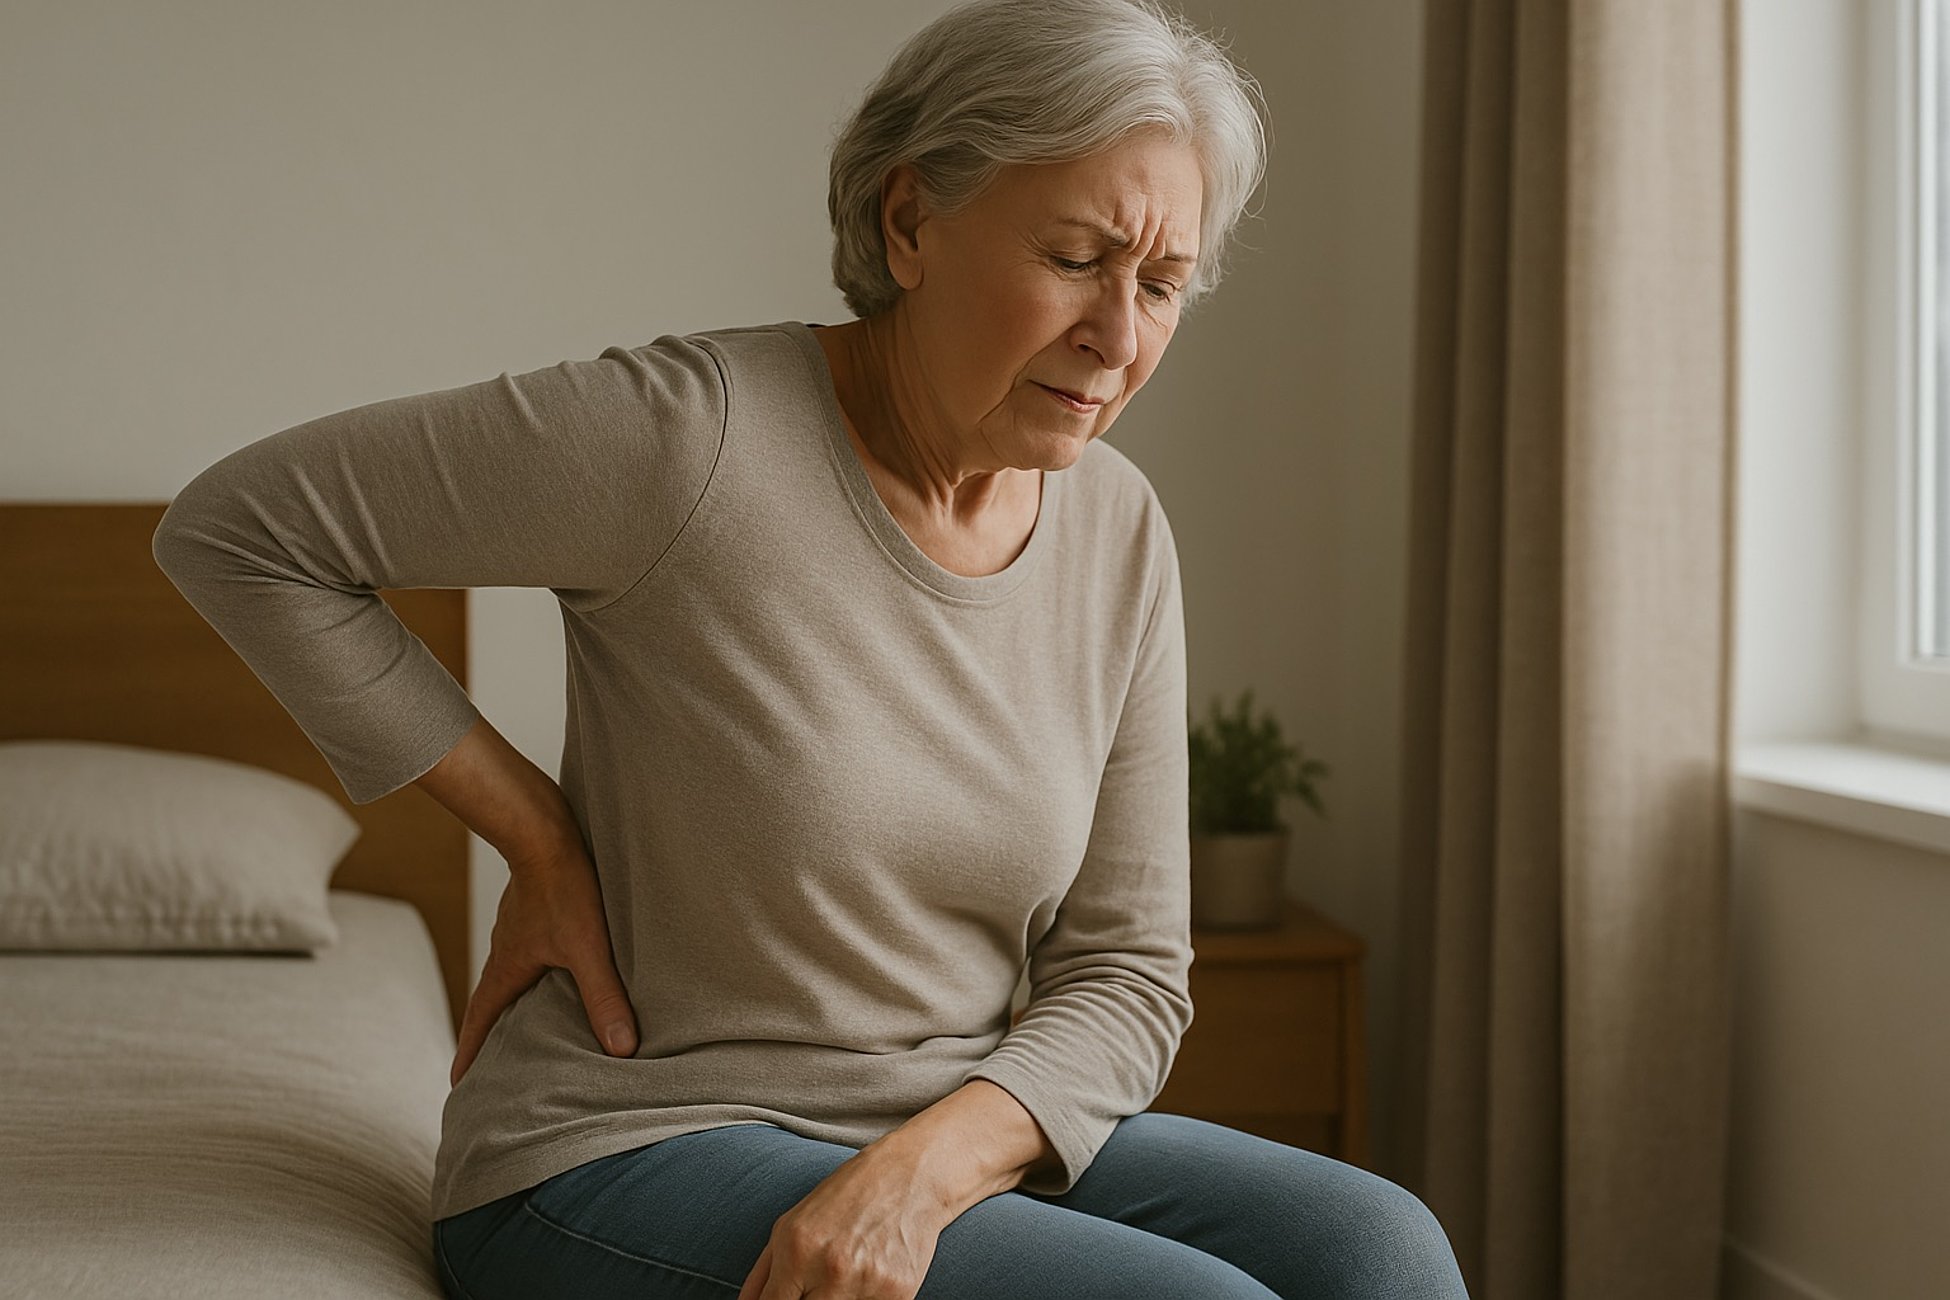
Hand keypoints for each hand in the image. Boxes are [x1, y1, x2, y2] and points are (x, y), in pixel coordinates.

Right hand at [449, 839, 636, 1086]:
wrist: (546, 827)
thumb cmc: (565, 886)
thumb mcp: (587, 948)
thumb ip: (603, 997)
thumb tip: (620, 1048)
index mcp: (506, 969)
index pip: (480, 1022)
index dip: (471, 1055)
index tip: (458, 1084)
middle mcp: (505, 951)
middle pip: (492, 1003)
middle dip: (491, 1035)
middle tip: (491, 1063)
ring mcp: (517, 928)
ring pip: (512, 975)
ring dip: (514, 1000)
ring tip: (527, 1019)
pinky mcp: (533, 906)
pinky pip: (528, 948)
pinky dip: (535, 969)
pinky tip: (556, 966)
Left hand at [737, 1147, 947, 1299]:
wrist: (910, 1176)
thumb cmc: (845, 1197)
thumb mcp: (792, 1222)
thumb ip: (762, 1273)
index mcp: (797, 1249)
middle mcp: (830, 1268)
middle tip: (816, 1286)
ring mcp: (866, 1283)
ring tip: (846, 1274)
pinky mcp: (898, 1294)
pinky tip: (871, 1274)